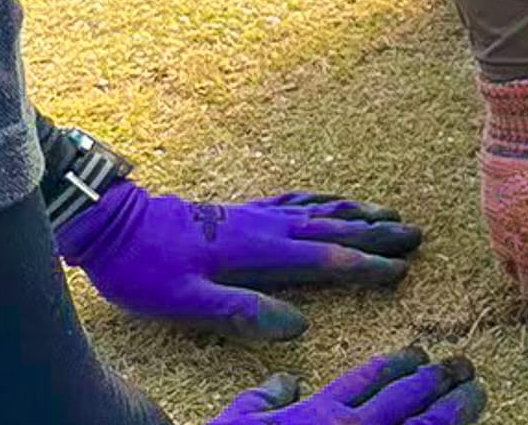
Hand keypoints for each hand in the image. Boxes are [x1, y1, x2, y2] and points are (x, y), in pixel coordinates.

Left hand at [56, 183, 420, 339]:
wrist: (112, 223)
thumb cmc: (145, 268)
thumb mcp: (186, 301)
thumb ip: (242, 311)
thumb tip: (297, 326)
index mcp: (258, 251)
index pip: (325, 259)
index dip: (365, 266)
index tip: (401, 270)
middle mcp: (264, 227)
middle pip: (333, 229)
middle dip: (376, 235)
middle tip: (416, 236)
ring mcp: (254, 215)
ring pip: (318, 211)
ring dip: (356, 214)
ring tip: (389, 216)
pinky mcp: (239, 210)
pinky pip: (293, 201)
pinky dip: (321, 201)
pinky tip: (329, 202)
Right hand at [210, 348, 484, 422]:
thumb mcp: (237, 423)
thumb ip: (263, 398)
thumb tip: (287, 381)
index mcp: (320, 416)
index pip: (372, 377)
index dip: (401, 362)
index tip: (419, 354)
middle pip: (411, 396)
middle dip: (441, 378)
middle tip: (462, 367)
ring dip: (457, 408)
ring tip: (475, 393)